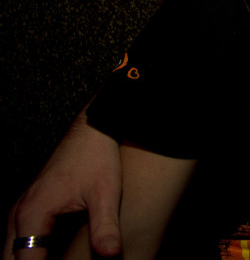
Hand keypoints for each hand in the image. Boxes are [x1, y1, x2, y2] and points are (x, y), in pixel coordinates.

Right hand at [5, 111, 122, 258]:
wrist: (92, 130)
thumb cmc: (97, 157)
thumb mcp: (106, 193)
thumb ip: (105, 226)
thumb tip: (111, 255)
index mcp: (32, 214)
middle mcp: (19, 214)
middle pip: (10, 259)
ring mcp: (21, 211)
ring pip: (11, 251)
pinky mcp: (29, 208)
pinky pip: (20, 241)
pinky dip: (29, 253)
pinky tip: (49, 257)